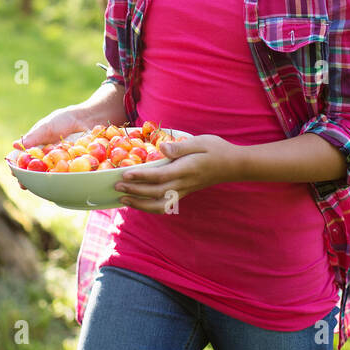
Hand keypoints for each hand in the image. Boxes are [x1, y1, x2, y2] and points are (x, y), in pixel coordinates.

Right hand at [12, 106, 93, 190]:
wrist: (84, 119)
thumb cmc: (61, 121)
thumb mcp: (46, 127)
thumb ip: (33, 137)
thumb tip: (14, 145)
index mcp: (36, 149)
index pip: (23, 161)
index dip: (17, 168)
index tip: (14, 173)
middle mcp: (45, 159)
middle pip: (33, 173)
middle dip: (27, 180)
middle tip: (24, 185)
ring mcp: (58, 164)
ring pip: (48, 176)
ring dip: (42, 182)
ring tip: (38, 186)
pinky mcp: (71, 166)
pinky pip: (64, 174)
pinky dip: (61, 178)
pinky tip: (58, 182)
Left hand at [114, 133, 238, 213]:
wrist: (234, 166)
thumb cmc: (217, 149)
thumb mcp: (200, 141)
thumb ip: (180, 146)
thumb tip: (161, 148)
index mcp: (186, 169)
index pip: (159, 176)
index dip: (140, 177)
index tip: (124, 174)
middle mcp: (183, 183)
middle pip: (155, 192)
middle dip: (134, 191)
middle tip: (116, 187)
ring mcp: (184, 190)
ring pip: (159, 204)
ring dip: (140, 204)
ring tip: (123, 200)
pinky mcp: (184, 193)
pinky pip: (165, 205)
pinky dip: (150, 207)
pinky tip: (139, 203)